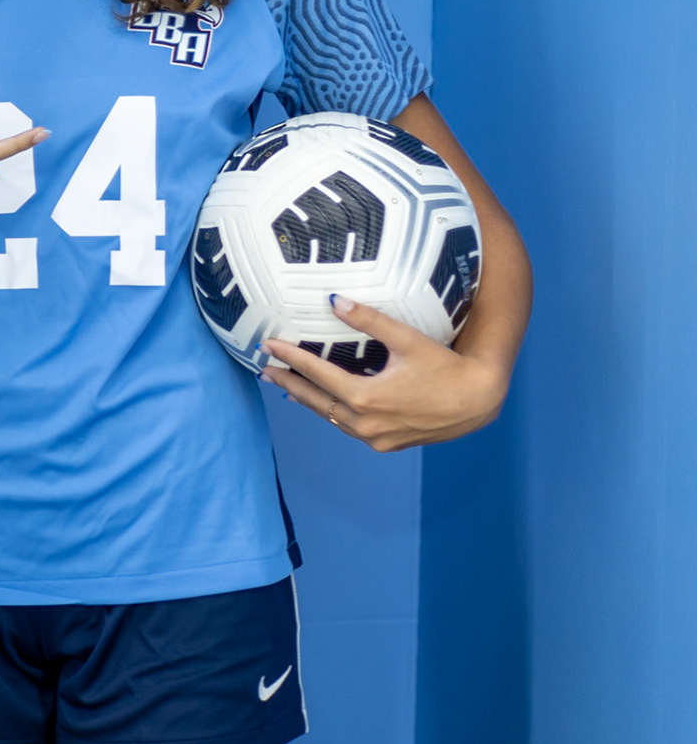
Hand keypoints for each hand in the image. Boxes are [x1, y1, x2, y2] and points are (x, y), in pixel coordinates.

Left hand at [262, 295, 510, 451]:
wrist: (478, 402)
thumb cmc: (445, 366)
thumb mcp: (406, 339)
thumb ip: (368, 320)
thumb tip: (333, 300)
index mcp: (366, 397)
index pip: (316, 374)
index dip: (290, 357)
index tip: (268, 346)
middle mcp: (365, 422)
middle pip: (315, 400)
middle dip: (289, 382)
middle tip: (265, 368)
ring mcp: (375, 437)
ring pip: (330, 417)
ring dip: (307, 400)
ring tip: (285, 385)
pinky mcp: (386, 443)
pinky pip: (349, 427)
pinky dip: (331, 413)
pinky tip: (323, 404)